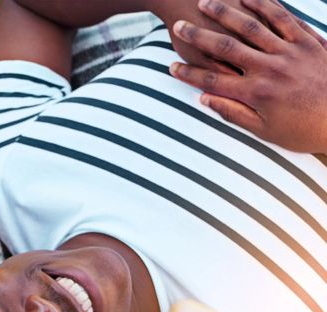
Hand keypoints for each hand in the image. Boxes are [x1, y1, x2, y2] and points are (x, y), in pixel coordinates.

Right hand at [170, 0, 326, 150]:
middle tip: (181, 24)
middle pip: (225, 48)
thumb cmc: (304, 130)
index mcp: (256, 94)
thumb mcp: (264, 130)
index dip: (189, 74)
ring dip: (225, 12)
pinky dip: (264, 5)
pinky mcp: (307, 41)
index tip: (172, 67)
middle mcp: (269, 69)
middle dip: (199, 35)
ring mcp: (289, 52)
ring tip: (206, 2)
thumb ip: (234, 113)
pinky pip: (282, 17)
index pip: (212, 82)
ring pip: (251, 26)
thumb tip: (207, 101)